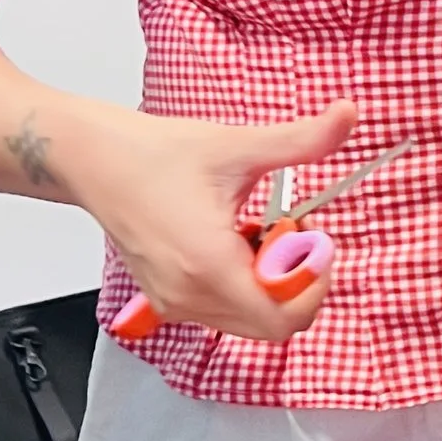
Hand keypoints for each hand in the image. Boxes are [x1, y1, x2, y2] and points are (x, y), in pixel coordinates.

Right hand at [67, 96, 357, 342]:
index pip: (284, 319)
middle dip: (295, 282)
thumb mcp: (238, 146)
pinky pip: (222, 311)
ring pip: (248, 319)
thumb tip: (349, 115)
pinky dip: (242, 284)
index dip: (314, 285)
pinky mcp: (165, 299)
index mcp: (209, 266)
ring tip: (259, 229)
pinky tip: (234, 239)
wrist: (93, 160)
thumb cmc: (155, 154)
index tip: (313, 239)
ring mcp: (173, 304)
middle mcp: (189, 296)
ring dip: (268, 282)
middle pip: (272, 325)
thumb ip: (301, 140)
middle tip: (290, 231)